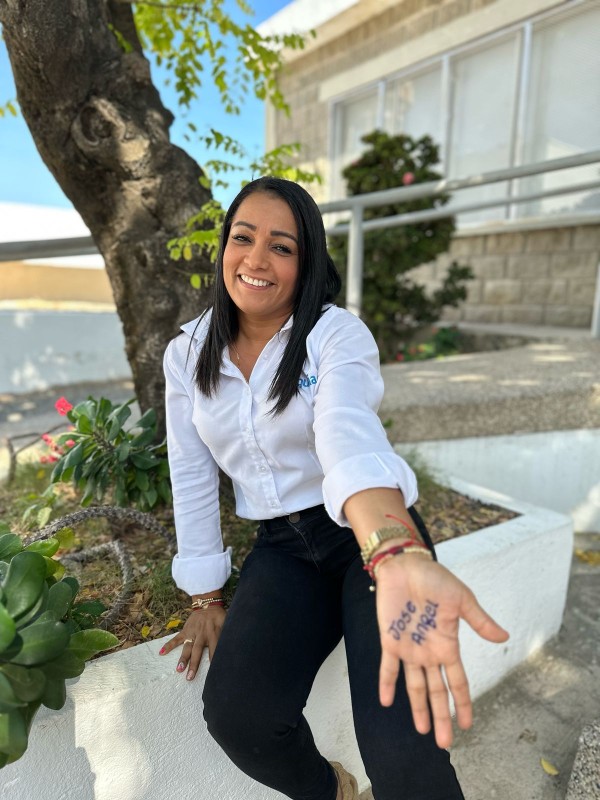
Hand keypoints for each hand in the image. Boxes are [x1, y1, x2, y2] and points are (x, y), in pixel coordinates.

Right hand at [159, 605, 225, 680]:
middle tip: (190, 677)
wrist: (208, 604)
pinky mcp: (185, 630)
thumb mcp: (227, 624)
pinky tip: (161, 653)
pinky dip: (168, 645)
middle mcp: (202, 634)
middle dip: (194, 664)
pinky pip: (176, 638)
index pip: (215, 650)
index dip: (214, 661)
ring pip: (187, 647)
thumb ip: (229, 635)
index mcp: (214, 634)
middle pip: (198, 651)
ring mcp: (193, 632)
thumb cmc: (219, 617)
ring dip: (183, 658)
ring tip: (178, 669)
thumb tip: (236, 647)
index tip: (212, 674)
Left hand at [375, 554, 508, 748]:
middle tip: (444, 743)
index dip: (463, 702)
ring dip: (418, 708)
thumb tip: (504, 636)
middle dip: (441, 716)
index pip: (457, 681)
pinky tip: (387, 702)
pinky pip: (387, 667)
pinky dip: (387, 684)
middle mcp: (429, 652)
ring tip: (422, 731)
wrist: (406, 564)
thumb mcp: (462, 599)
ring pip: (414, 686)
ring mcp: (409, 648)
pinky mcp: (389, 640)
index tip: (468, 724)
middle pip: (436, 691)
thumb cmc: (435, 579)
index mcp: (448, 644)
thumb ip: (479, 621)